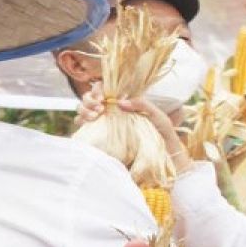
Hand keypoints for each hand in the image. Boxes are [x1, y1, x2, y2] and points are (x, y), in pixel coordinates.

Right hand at [77, 84, 191, 173]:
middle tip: (99, 108)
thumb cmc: (162, 135)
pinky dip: (81, 122)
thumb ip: (141, 104)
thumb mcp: (156, 115)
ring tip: (95, 116)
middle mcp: (110, 112)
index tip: (103, 98)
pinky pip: (83, 127)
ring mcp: (103, 124)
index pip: (103, 90)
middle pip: (89, 99)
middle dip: (89, 100)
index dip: (98, 90)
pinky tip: (89, 124)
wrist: (163, 156)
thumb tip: (120, 102)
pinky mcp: (99, 138)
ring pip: (82, 110)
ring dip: (84, 110)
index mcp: (123, 104)